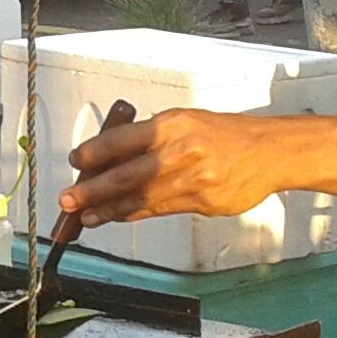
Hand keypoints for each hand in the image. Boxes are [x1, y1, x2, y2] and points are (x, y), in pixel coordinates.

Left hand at [59, 109, 293, 225]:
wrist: (267, 152)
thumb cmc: (222, 135)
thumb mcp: (184, 122)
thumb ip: (149, 138)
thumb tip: (108, 159)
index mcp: (172, 124)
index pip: (123, 139)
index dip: (94, 153)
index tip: (75, 161)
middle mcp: (180, 151)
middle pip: (126, 174)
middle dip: (92, 190)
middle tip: (69, 199)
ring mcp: (192, 179)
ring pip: (140, 197)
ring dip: (109, 208)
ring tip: (86, 215)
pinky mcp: (202, 202)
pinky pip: (159, 210)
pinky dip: (134, 213)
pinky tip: (117, 215)